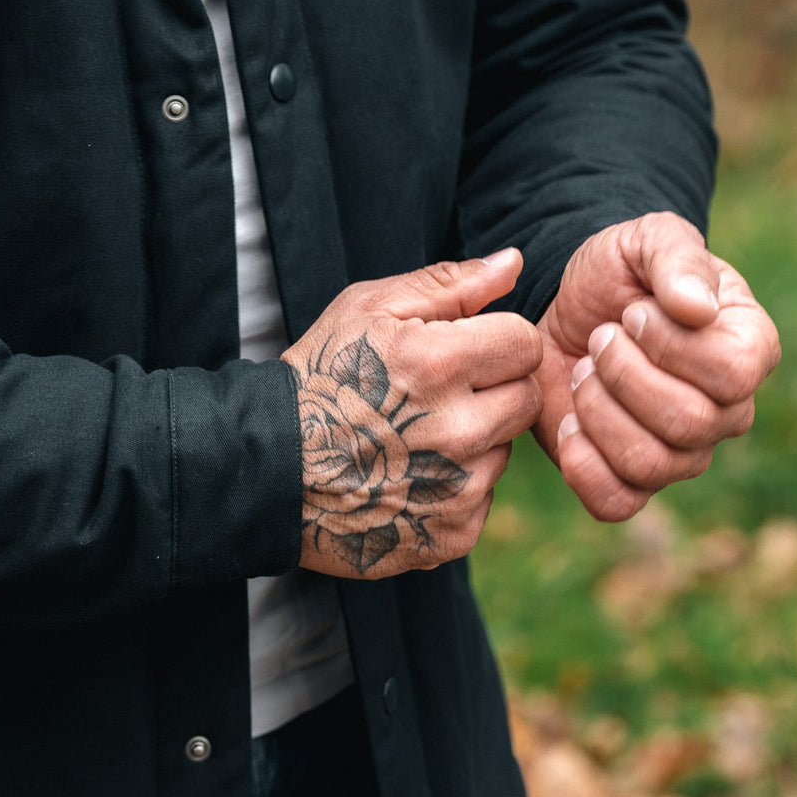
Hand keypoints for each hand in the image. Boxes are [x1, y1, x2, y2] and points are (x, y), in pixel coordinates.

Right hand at [281, 249, 541, 579]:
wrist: (267, 470)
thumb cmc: (319, 377)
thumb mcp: (369, 309)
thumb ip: (449, 284)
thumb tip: (514, 262)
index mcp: (438, 364)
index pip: (525, 342)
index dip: (496, 339)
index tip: (462, 349)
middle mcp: (456, 430)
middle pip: (529, 397)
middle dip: (496, 387)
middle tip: (440, 391)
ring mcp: (456, 489)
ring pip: (508, 448)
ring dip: (478, 438)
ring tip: (416, 434)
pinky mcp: (453, 533)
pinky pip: (487, 496)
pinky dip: (459, 485)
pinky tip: (411, 472)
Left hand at [533, 213, 779, 521]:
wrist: (566, 307)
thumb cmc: (620, 272)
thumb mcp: (647, 240)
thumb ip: (677, 259)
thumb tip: (698, 309)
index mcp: (749, 348)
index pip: (733, 374)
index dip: (672, 346)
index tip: (632, 312)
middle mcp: (727, 411)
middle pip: (690, 423)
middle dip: (623, 374)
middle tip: (597, 339)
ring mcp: (683, 453)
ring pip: (650, 464)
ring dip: (598, 410)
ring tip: (582, 370)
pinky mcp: (633, 480)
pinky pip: (617, 503)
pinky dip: (583, 467)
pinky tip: (567, 423)